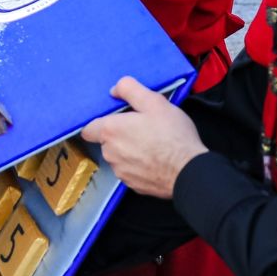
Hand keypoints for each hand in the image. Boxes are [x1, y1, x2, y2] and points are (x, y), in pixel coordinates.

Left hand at [78, 77, 205, 199]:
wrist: (189, 171)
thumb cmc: (172, 136)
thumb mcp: (154, 102)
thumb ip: (130, 90)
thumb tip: (115, 90)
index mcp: (111, 131)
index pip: (88, 128)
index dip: (99, 123)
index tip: (115, 120)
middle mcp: (110, 153)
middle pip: (106, 142)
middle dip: (120, 135)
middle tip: (142, 128)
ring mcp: (121, 172)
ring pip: (118, 157)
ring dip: (129, 151)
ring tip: (152, 144)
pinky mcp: (132, 185)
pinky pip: (130, 171)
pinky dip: (138, 166)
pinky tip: (155, 160)